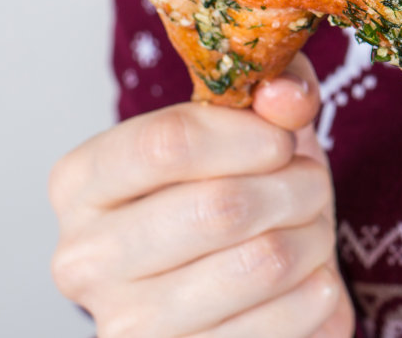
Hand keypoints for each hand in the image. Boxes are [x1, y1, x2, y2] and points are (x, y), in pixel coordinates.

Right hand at [49, 53, 353, 336]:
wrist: (241, 290)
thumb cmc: (239, 190)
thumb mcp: (251, 125)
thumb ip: (275, 87)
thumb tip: (286, 96)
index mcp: (82, 184)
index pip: (167, 144)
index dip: (249, 135)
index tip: (283, 139)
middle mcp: (84, 261)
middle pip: (221, 207)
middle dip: (295, 188)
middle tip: (310, 186)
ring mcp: (127, 328)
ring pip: (263, 263)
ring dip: (314, 238)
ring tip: (310, 231)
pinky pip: (285, 322)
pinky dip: (319, 293)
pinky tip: (306, 282)